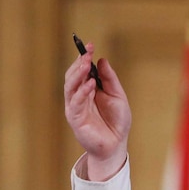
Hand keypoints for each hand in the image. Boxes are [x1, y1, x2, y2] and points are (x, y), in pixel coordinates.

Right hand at [63, 41, 131, 180]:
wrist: (116, 144)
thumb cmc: (117, 121)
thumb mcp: (118, 96)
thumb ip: (109, 79)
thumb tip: (102, 60)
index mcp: (87, 90)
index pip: (81, 70)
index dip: (84, 57)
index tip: (90, 45)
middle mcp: (79, 96)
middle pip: (73, 76)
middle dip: (79, 63)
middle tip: (87, 52)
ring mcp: (75, 107)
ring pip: (71, 87)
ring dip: (77, 74)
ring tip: (85, 64)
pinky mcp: (75, 118)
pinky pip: (76, 102)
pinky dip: (82, 92)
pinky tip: (90, 84)